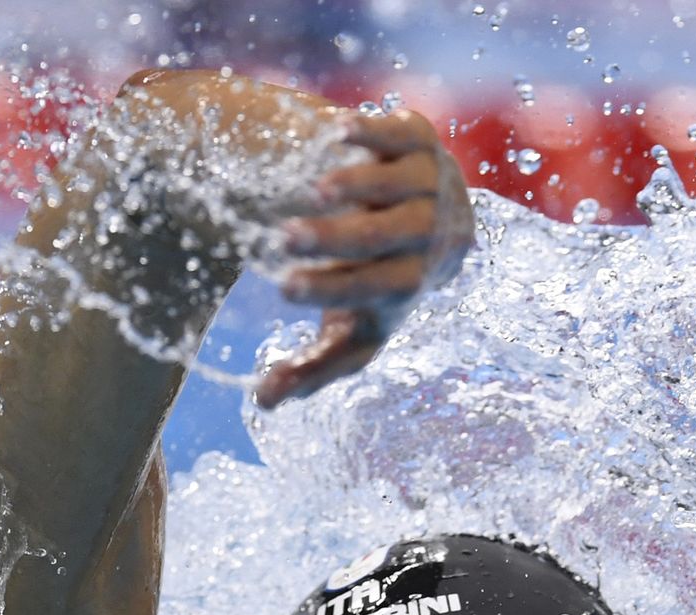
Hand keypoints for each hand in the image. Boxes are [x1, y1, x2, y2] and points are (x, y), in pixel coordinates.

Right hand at [254, 109, 474, 408]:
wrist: (434, 217)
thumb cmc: (376, 285)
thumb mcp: (348, 330)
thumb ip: (310, 367)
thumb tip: (261, 402)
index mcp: (409, 285)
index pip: (381, 291)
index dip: (333, 290)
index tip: (283, 287)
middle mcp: (430, 235)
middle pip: (392, 239)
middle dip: (338, 241)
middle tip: (284, 238)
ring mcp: (432, 183)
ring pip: (402, 186)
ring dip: (358, 188)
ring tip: (312, 192)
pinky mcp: (421, 139)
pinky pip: (403, 134)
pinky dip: (373, 132)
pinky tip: (336, 131)